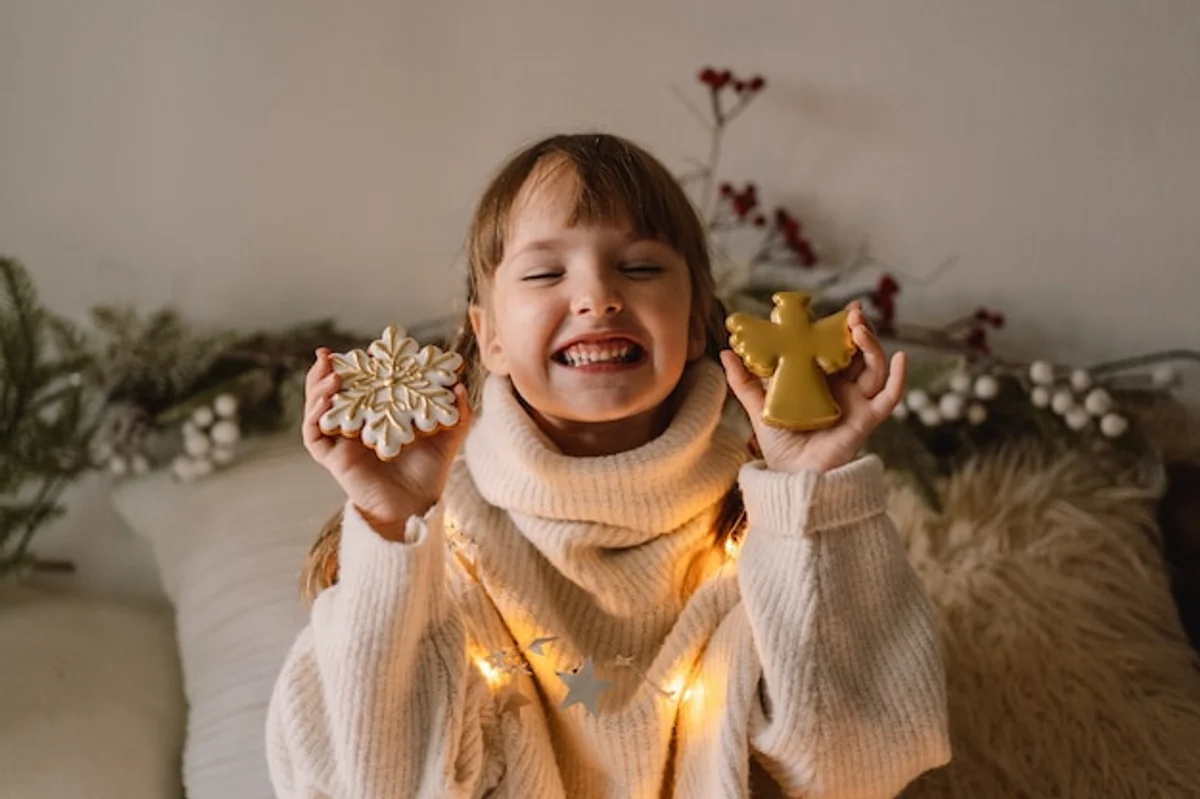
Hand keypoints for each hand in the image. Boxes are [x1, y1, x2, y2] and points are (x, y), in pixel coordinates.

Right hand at [302, 348, 472, 537]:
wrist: (417, 504)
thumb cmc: (429, 471)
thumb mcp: (447, 436)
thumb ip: (457, 411)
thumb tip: (459, 384)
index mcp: (376, 414)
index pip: (359, 384)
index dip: (356, 366)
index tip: (364, 350)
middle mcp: (354, 425)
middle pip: (329, 392)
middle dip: (325, 371)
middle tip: (327, 354)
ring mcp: (340, 441)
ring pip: (316, 409)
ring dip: (317, 388)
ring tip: (331, 372)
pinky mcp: (333, 458)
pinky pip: (314, 434)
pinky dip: (314, 415)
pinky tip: (325, 401)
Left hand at [720, 301, 905, 473]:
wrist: (790, 476)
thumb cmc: (778, 443)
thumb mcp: (758, 406)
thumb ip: (743, 380)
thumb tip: (725, 351)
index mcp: (821, 379)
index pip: (836, 346)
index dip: (843, 326)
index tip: (846, 307)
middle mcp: (843, 387)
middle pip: (860, 352)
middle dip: (860, 329)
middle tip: (853, 313)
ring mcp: (857, 402)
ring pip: (875, 367)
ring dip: (872, 345)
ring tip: (859, 329)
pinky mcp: (866, 419)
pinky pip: (890, 398)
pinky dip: (900, 378)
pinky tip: (902, 357)